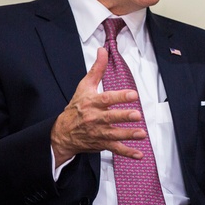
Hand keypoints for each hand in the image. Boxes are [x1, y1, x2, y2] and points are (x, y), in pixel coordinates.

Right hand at [50, 47, 147, 164]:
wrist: (62, 132)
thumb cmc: (76, 107)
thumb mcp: (84, 86)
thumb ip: (96, 69)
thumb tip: (103, 50)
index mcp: (92, 103)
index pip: (106, 99)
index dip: (120, 97)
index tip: (133, 94)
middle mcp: (95, 118)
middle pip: (110, 117)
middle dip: (124, 116)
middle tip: (137, 115)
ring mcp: (99, 132)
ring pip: (114, 135)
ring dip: (128, 135)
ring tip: (141, 134)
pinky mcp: (102, 143)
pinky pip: (115, 149)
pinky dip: (128, 153)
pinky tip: (139, 154)